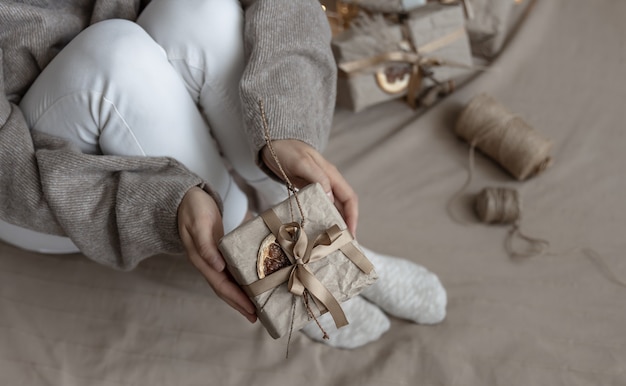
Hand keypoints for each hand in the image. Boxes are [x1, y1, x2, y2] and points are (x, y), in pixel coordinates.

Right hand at [178, 187, 256, 322]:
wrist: (186, 199)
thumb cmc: (193, 209)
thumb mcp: (199, 224)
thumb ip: (205, 245)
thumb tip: (217, 267)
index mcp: (202, 259)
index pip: (221, 284)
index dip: (236, 298)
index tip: (250, 310)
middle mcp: (207, 263)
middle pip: (224, 289)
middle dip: (239, 304)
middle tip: (256, 317)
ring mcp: (212, 259)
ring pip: (227, 283)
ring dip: (240, 297)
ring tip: (255, 308)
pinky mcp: (218, 253)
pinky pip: (229, 272)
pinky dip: (239, 282)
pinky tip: (249, 285)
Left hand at [261, 140, 358, 234]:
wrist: (272, 143)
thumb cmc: (287, 150)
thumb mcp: (302, 163)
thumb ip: (317, 178)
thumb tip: (331, 198)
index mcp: (331, 175)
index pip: (349, 198)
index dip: (352, 216)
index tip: (351, 233)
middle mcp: (328, 182)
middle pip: (342, 206)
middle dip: (345, 225)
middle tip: (343, 245)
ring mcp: (317, 187)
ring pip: (330, 208)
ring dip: (332, 224)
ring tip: (330, 243)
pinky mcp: (307, 191)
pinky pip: (318, 207)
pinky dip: (319, 219)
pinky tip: (315, 230)